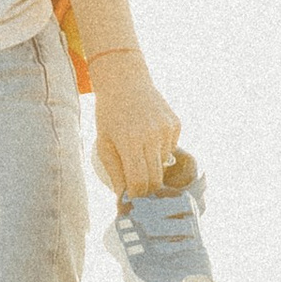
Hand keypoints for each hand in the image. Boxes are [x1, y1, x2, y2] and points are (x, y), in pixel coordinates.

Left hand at [87, 51, 180, 197]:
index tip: (132, 199)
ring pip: (163, 165)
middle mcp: (152, 136)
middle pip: (155, 178)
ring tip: (138, 148)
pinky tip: (148, 134)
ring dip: (152, 165)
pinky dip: (160, 150)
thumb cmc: (109, 115)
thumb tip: (123, 199)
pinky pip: (170, 149)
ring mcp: (167, 129)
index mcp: (130, 142)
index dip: (137, 195)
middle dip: (146, 188)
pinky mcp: (176, 124)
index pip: (139, 181)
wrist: (125, 82)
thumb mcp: (104, 144)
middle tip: (136, 188)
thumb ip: (115, 172)